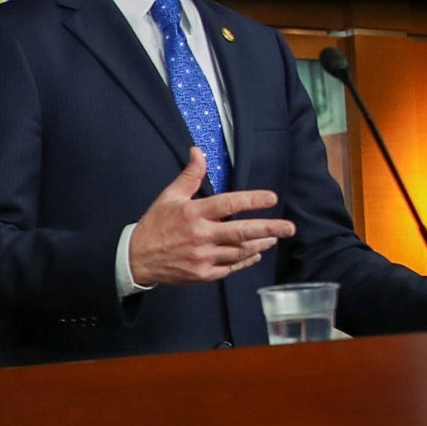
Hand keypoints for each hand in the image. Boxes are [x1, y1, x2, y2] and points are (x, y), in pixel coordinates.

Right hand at [127, 149, 295, 286]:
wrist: (137, 258)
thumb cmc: (155, 225)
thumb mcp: (169, 196)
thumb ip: (189, 175)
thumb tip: (198, 151)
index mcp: (194, 213)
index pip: (230, 204)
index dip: (253, 200)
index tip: (272, 198)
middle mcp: (201, 236)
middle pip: (242, 231)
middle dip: (269, 228)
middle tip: (290, 227)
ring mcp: (203, 257)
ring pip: (240, 251)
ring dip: (260, 244)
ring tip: (275, 238)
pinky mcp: (202, 274)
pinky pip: (230, 268)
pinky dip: (245, 260)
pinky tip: (256, 253)